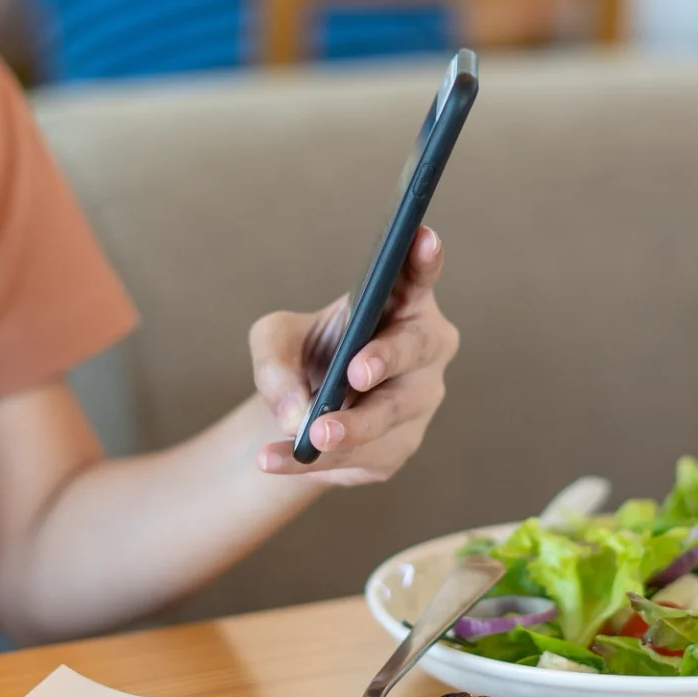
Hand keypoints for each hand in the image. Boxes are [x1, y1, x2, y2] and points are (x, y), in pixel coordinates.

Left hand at [248, 227, 457, 485]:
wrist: (304, 417)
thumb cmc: (305, 358)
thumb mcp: (275, 342)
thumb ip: (276, 359)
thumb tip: (297, 412)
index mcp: (400, 303)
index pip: (418, 276)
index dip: (424, 259)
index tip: (421, 237)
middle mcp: (423, 350)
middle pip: (417, 349)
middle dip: (387, 359)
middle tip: (356, 373)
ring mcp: (419, 401)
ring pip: (391, 414)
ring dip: (352, 426)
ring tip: (312, 436)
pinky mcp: (398, 447)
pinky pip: (360, 455)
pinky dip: (313, 459)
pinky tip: (273, 459)